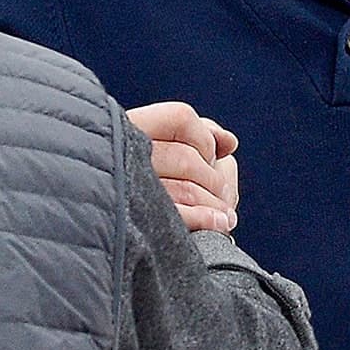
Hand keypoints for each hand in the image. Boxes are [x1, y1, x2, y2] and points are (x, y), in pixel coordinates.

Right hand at [126, 101, 240, 232]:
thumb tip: (229, 142)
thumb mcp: (175, 152)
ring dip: (215, 203)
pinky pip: (180, 216)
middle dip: (213, 177)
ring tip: (225, 216)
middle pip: (186, 157)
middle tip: (221, 192)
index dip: (205, 137)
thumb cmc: (154, 185)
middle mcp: (120, 156)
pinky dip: (207, 219)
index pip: (181, 119)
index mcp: (127, 130)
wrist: (122, 230)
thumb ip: (200, 136)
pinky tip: (220, 223)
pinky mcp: (134, 226)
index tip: (212, 156)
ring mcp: (127, 192)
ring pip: (187, 188)